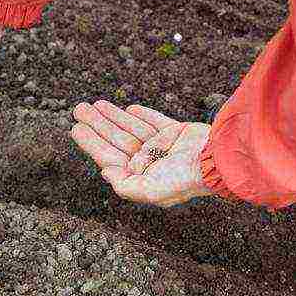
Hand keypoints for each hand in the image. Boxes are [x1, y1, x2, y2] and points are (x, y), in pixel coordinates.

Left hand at [70, 100, 214, 207]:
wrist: (219, 160)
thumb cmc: (185, 179)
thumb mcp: (150, 191)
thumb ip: (125, 185)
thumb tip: (105, 172)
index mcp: (140, 176)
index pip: (109, 156)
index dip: (91, 142)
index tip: (76, 129)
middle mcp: (149, 161)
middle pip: (116, 139)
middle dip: (96, 125)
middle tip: (78, 109)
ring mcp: (163, 146)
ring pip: (130, 128)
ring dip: (112, 116)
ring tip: (94, 104)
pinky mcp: (177, 133)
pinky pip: (154, 122)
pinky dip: (141, 115)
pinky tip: (127, 108)